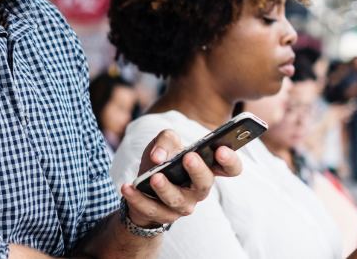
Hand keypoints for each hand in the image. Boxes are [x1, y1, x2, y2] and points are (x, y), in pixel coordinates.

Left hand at [119, 130, 241, 227]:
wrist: (142, 187)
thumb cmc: (160, 161)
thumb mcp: (163, 143)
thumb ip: (166, 140)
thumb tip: (159, 157)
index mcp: (206, 169)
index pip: (230, 168)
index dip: (230, 160)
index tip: (221, 149)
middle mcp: (198, 189)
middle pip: (205, 184)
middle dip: (197, 171)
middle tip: (189, 157)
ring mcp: (182, 205)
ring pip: (176, 199)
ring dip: (165, 188)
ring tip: (154, 177)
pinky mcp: (162, 215)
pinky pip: (150, 208)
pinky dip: (137, 198)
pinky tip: (127, 187)